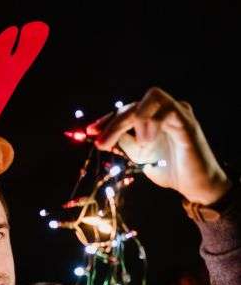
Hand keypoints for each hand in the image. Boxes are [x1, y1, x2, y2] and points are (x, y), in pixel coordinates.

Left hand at [88, 87, 230, 204]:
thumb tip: (103, 136)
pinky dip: (152, 123)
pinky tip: (147, 141)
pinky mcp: (188, 122)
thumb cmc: (170, 170)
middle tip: (100, 141)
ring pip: (152, 97)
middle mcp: (166, 110)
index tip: (89, 132)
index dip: (107, 119)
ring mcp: (179, 113)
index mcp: (153, 117)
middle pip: (134, 103)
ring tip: (136, 143)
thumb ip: (125, 143)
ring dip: (134, 118)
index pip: (127, 110)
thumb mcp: (140, 157)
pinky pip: (168, 110)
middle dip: (113, 122)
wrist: (195, 187)